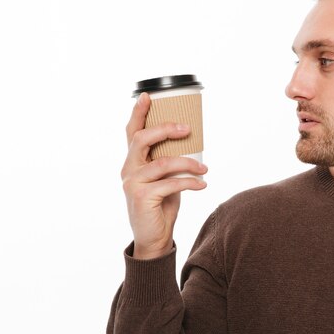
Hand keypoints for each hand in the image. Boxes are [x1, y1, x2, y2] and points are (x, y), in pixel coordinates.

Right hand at [121, 92, 207, 258]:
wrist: (153, 237)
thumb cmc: (161, 204)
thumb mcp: (165, 179)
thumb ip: (169, 161)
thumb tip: (191, 141)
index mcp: (132, 161)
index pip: (132, 132)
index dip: (138, 113)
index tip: (148, 95)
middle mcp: (128, 169)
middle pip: (142, 139)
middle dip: (165, 129)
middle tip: (187, 128)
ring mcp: (133, 183)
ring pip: (162, 163)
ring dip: (187, 163)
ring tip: (205, 169)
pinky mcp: (142, 197)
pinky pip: (171, 183)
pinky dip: (190, 182)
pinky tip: (202, 185)